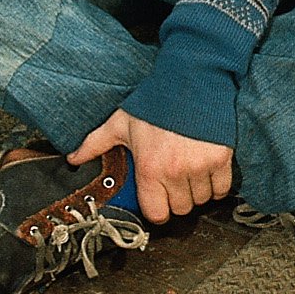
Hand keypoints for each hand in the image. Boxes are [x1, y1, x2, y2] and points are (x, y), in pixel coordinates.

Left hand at [69, 108, 233, 223]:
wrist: (190, 79)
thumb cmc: (156, 102)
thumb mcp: (121, 122)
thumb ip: (96, 142)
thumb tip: (73, 158)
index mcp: (149, 168)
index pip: (156, 214)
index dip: (157, 209)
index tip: (159, 199)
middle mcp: (175, 172)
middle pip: (181, 209)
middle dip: (177, 198)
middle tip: (174, 180)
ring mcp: (199, 167)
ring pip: (201, 200)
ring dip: (196, 191)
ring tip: (190, 172)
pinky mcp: (220, 159)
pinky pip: (221, 189)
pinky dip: (216, 185)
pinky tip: (207, 171)